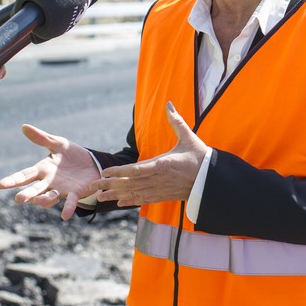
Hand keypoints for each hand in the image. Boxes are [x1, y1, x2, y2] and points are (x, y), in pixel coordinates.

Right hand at [0, 125, 100, 219]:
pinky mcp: (75, 193)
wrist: (93, 163)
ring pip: (50, 196)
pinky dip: (67, 208)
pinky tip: (65, 216)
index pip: (25, 175)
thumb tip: (24, 127)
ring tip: (38, 201)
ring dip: (44, 200)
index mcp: (42, 170)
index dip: (13, 180)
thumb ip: (42, 138)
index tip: (0, 185)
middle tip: (18, 199)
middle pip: (35, 189)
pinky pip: (70, 201)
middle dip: (27, 194)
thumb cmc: (72, 155)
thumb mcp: (58, 144)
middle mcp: (49, 182)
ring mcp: (61, 189)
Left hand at [91, 102, 207, 206]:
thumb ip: (176, 121)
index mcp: (162, 165)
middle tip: (92, 186)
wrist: (212, 180)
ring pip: (134, 193)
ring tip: (99, 197)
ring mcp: (160, 190)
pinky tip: (119, 202)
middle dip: (110, 185)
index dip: (119, 171)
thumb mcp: (188, 138)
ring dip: (116, 195)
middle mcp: (158, 180)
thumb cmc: (200, 157)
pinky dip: (130, 201)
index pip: (136, 170)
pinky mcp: (163, 196)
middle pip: (130, 183)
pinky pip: (143, 199)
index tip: (104, 171)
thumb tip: (168, 104)